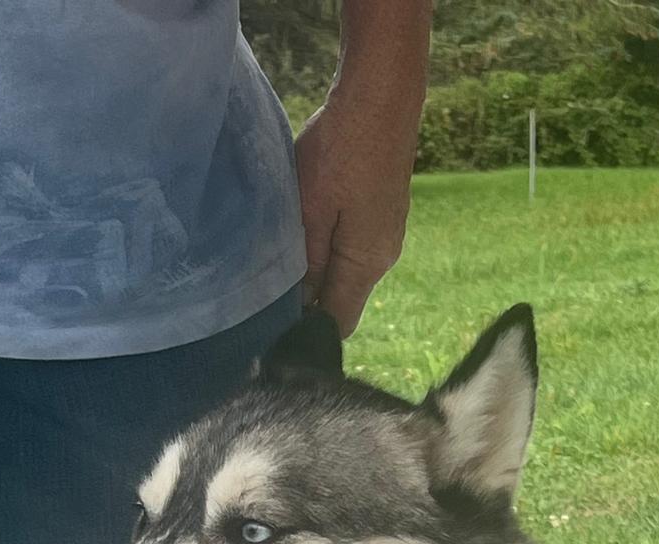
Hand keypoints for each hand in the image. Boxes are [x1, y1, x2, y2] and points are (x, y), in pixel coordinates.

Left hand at [295, 93, 418, 337]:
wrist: (382, 97)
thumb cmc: (341, 152)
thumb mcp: (310, 211)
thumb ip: (307, 262)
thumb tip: (302, 305)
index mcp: (365, 265)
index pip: (338, 323)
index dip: (309, 330)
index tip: (276, 323)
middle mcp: (383, 259)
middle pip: (344, 299)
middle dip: (312, 299)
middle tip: (271, 284)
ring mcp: (388, 236)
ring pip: (349, 272)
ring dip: (320, 269)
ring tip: (288, 249)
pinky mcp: (385, 214)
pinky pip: (356, 248)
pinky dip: (333, 247)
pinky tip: (312, 225)